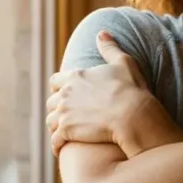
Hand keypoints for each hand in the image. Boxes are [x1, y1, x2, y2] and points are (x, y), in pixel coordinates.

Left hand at [46, 30, 152, 155]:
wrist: (132, 115)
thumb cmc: (131, 89)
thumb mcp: (123, 62)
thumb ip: (109, 48)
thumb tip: (101, 33)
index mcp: (75, 76)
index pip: (55, 81)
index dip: (59, 89)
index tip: (66, 95)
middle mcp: (65, 93)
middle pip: (51, 102)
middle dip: (57, 109)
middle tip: (67, 117)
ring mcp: (64, 113)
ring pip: (50, 122)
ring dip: (56, 128)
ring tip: (65, 135)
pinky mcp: (66, 131)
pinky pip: (54, 141)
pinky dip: (57, 146)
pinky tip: (62, 150)